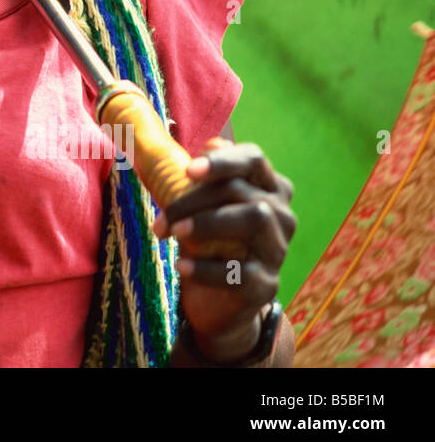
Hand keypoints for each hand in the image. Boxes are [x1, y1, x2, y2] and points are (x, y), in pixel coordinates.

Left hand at [152, 138, 295, 362]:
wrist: (220, 300)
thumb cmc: (208, 238)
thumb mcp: (200, 204)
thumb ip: (196, 175)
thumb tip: (189, 142)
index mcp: (266, 187)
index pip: (253, 159)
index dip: (222, 160)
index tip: (188, 170)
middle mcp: (280, 214)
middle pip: (241, 191)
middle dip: (194, 199)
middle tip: (161, 218)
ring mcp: (277, 250)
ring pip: (254, 220)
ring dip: (207, 223)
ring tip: (174, 232)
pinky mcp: (267, 285)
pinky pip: (243, 273)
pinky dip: (207, 269)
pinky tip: (181, 266)